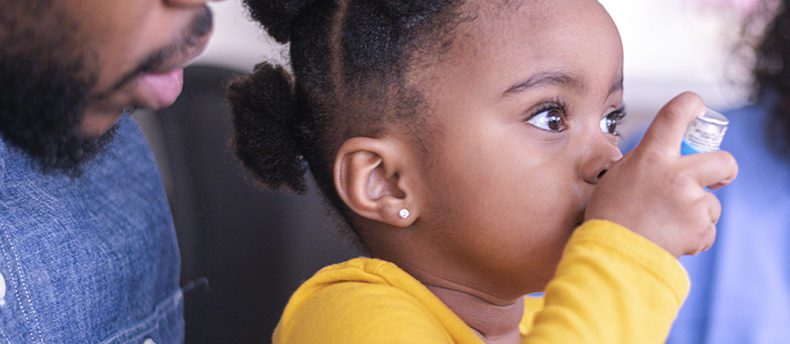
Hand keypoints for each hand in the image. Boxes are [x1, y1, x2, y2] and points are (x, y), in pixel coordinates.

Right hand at [585, 92, 738, 256]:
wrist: (613, 254)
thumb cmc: (609, 215)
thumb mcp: (618, 176)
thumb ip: (644, 162)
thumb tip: (661, 157)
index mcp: (651, 156)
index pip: (675, 114)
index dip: (691, 105)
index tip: (696, 108)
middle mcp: (676, 174)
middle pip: (724, 160)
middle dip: (725, 169)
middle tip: (718, 178)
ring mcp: (691, 202)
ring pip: (711, 203)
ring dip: (696, 213)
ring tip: (667, 223)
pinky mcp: (700, 228)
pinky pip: (706, 228)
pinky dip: (693, 235)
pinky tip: (670, 237)